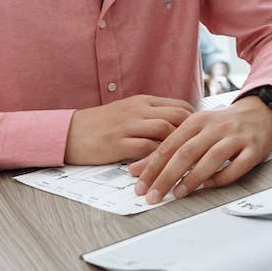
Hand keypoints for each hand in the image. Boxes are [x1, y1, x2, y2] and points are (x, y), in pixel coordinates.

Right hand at [64, 94, 193, 164]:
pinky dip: (160, 159)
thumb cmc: (100, 125)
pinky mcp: (118, 143)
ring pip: (165, 131)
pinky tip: (167, 169)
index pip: (179, 106)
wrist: (69, 132)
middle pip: (178, 116)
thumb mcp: (127, 112)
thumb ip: (150, 116)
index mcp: (143, 101)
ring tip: (189, 162)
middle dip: (194, 134)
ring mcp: (128, 125)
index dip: (195, 121)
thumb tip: (177, 127)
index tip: (203, 136)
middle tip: (201, 150)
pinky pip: (146, 149)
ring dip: (179, 147)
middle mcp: (138, 110)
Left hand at [128, 94, 271, 203]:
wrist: (259, 111)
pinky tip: (209, 186)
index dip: (152, 167)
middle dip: (166, 177)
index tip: (140, 186)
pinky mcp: (254, 148)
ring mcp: (236, 137)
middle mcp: (216, 127)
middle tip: (153, 195)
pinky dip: (222, 177)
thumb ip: (167, 149)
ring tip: (177, 194)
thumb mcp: (193, 130)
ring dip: (193, 179)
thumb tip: (136, 169)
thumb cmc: (222, 124)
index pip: (169, 145)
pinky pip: (237, 166)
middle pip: (187, 152)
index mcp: (197, 120)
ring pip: (211, 158)